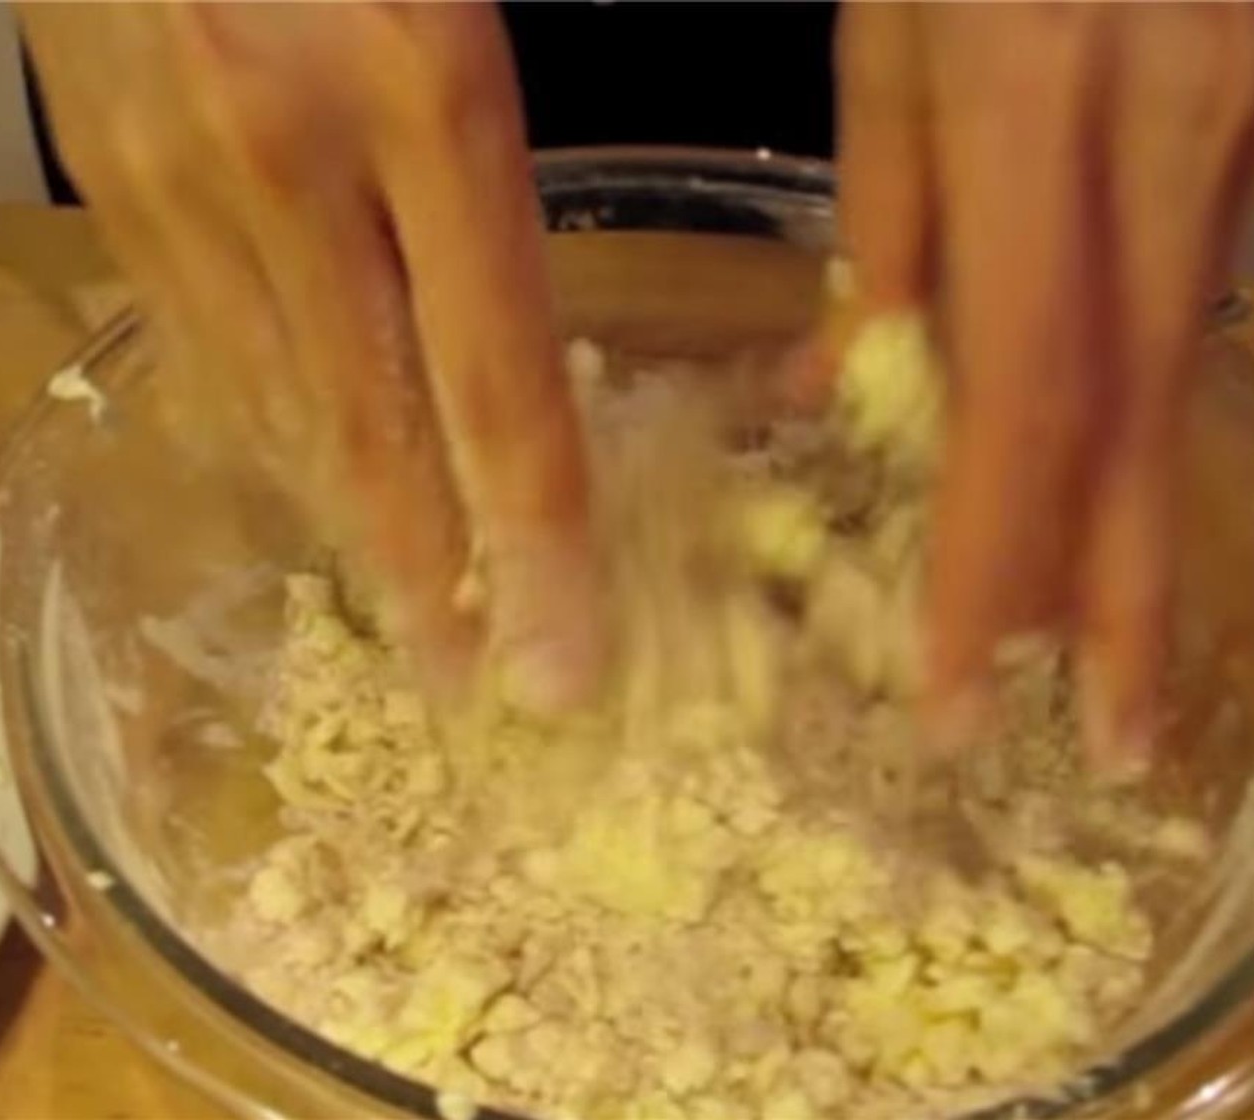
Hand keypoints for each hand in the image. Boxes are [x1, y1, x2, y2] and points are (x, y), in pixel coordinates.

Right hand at [19, 2, 603, 707]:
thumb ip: (491, 145)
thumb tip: (515, 315)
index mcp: (420, 86)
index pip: (497, 380)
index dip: (537, 541)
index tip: (566, 656)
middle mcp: (286, 154)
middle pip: (376, 427)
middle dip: (436, 577)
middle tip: (481, 685)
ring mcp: (173, 168)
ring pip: (271, 401)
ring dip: (346, 521)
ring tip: (406, 611)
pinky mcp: (103, 166)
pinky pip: (193, 340)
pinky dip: (259, 428)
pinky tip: (300, 476)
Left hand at [833, 3, 1253, 770]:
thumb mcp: (899, 2)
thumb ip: (886, 187)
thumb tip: (853, 367)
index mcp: (1031, 94)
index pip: (1019, 388)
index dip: (997, 557)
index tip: (965, 688)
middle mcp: (1171, 117)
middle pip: (1139, 405)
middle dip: (1122, 592)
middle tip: (1119, 739)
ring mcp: (1245, 115)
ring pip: (1193, 353)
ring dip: (1157, 519)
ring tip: (1133, 661)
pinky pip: (1215, 270)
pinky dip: (1169, 396)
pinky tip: (1141, 482)